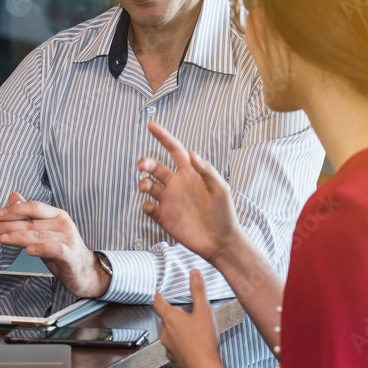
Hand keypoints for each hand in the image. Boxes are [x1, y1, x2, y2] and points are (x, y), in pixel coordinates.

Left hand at [0, 192, 109, 297]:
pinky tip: (29, 251)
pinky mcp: (71, 255)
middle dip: (9, 225)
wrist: (85, 271)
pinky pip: (54, 250)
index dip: (14, 210)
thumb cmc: (63, 250)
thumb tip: (13, 197)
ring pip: (39, 236)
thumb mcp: (45, 230)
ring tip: (2, 238)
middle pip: (32, 222)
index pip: (33, 207)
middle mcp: (63, 223)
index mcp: (56, 215)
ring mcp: (68, 238)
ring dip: (18, 237)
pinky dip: (41, 249)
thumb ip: (29, 215)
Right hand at [139, 122, 240, 262]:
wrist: (221, 242)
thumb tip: (192, 153)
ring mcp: (169, 201)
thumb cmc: (225, 214)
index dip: (162, 137)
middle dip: (145, 162)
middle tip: (142, 166)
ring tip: (146, 187)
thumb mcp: (221, 190)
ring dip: (143, 182)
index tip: (150, 125)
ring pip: (148, 185)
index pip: (173, 150)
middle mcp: (177, 184)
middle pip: (155, 167)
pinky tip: (151, 207)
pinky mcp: (164, 217)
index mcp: (190, 173)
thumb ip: (207, 171)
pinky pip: (148, 207)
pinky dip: (145, 205)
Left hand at [154, 269, 221, 367]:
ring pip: (170, 336)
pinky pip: (176, 351)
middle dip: (172, 317)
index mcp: (171, 318)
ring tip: (191, 332)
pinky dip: (183, 348)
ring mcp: (168, 348)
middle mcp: (166, 333)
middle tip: (182, 314)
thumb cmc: (203, 342)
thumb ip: (198, 290)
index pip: (158, 304)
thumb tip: (194, 273)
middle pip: (165, 321)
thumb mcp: (204, 311)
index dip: (158, 298)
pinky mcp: (174, 361)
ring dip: (178, 333)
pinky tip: (193, 350)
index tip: (158, 295)